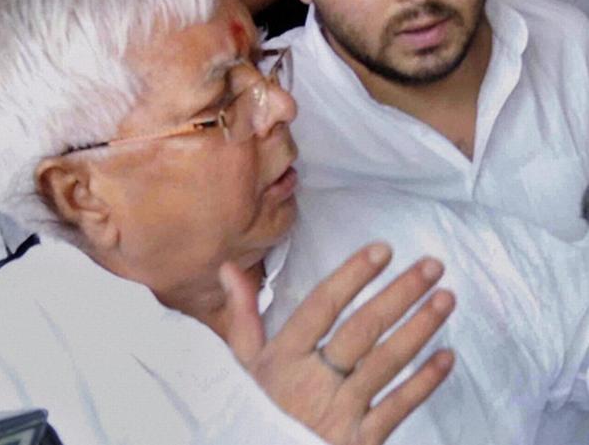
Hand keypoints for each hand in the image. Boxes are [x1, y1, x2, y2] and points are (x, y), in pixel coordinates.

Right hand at [220, 244, 454, 444]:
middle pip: (362, 329)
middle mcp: (313, 380)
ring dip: (419, 328)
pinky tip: (446, 356)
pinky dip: (424, 382)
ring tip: (446, 298)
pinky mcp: (360, 442)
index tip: (383, 250)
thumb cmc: (254, 408)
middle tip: (432, 266)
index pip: (323, 306)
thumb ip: (242, 316)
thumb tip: (229, 268)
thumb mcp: (242, 365)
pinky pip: (397, 408)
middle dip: (399, 294)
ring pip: (385, 363)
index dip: (353, 275)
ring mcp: (340, 412)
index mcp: (283, 357)